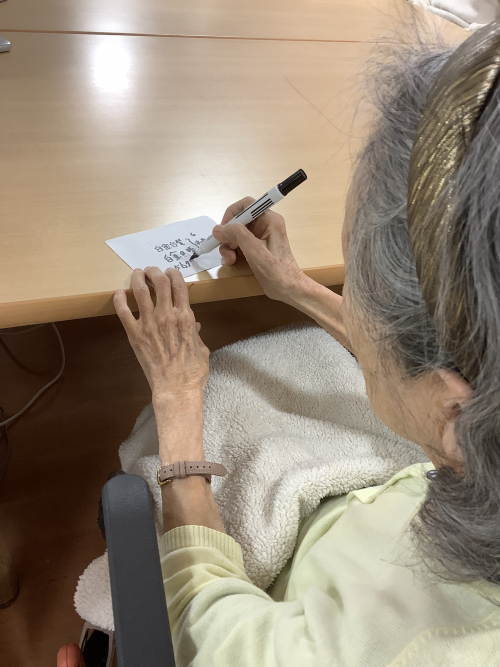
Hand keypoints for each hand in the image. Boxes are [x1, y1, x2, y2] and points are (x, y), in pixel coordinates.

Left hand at [113, 267, 208, 398]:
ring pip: (141, 291)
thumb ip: (196, 334)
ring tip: (136, 274)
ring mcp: (149, 323)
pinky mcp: (134, 334)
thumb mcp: (202, 349)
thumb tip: (194, 326)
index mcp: (185, 317)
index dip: (173, 274)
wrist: (176, 388)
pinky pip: (123, 311)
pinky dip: (120, 299)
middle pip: (160, 282)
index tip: (170, 271)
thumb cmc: (192, 372)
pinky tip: (119, 293)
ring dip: (138, 278)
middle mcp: (167, 315)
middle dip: (155, 272)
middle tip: (151, 270)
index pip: (179, 285)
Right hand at [212, 198, 309, 304]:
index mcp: (269, 220)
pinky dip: (231, 252)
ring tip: (229, 260)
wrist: (289, 290)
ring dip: (228, 246)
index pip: (246, 204)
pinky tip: (232, 262)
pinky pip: (238, 245)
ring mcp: (259, 238)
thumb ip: (237, 235)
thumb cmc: (277, 271)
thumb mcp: (256, 251)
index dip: (232, 214)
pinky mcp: (256, 249)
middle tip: (226, 248)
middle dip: (228, 234)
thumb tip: (218, 229)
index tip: (223, 229)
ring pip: (235, 234)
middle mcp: (264, 225)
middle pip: (238, 221)